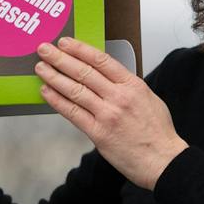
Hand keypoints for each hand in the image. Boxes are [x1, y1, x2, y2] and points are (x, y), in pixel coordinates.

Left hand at [35, 37, 187, 189]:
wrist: (163, 160)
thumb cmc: (157, 132)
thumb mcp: (147, 98)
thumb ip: (126, 86)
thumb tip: (105, 75)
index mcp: (132, 85)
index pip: (101, 60)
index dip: (80, 49)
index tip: (65, 43)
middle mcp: (119, 97)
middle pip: (84, 72)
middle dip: (60, 59)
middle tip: (44, 50)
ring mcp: (107, 115)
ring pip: (75, 90)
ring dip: (54, 77)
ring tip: (41, 68)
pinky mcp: (98, 133)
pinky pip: (73, 113)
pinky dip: (57, 101)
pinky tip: (47, 92)